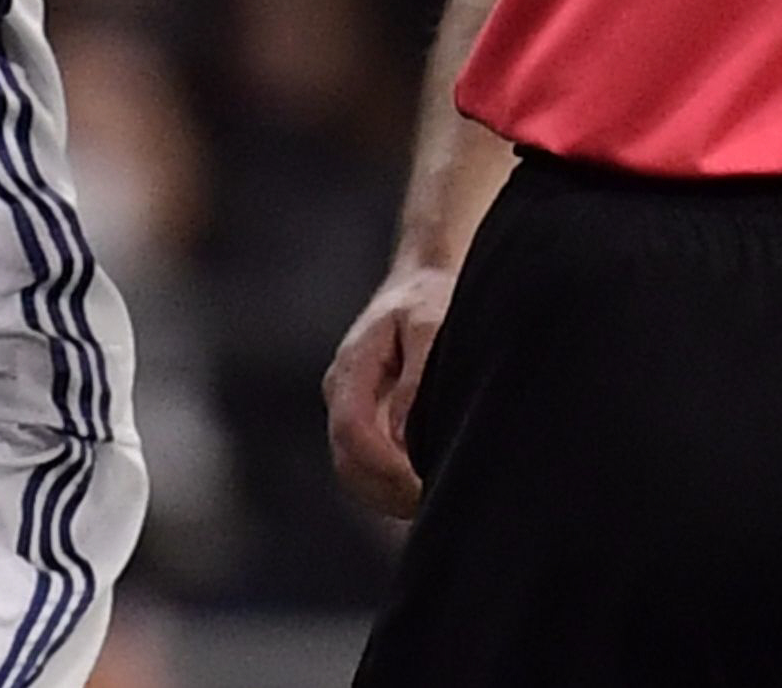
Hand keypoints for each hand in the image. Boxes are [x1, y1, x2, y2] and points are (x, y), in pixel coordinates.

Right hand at [323, 263, 455, 519]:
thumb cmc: (431, 299)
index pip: (351, 430)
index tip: (424, 484)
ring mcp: (352, 411)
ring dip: (391, 496)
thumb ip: (418, 377)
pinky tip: (430, 488)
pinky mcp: (367, 424)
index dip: (384, 466)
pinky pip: (369, 473)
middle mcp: (342, 393)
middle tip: (439, 499)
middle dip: (389, 490)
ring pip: (356, 475)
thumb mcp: (431, 323)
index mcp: (352, 366)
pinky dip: (394, 490)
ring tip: (437, 497)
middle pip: (347, 463)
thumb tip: (407, 437)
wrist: (424, 282)